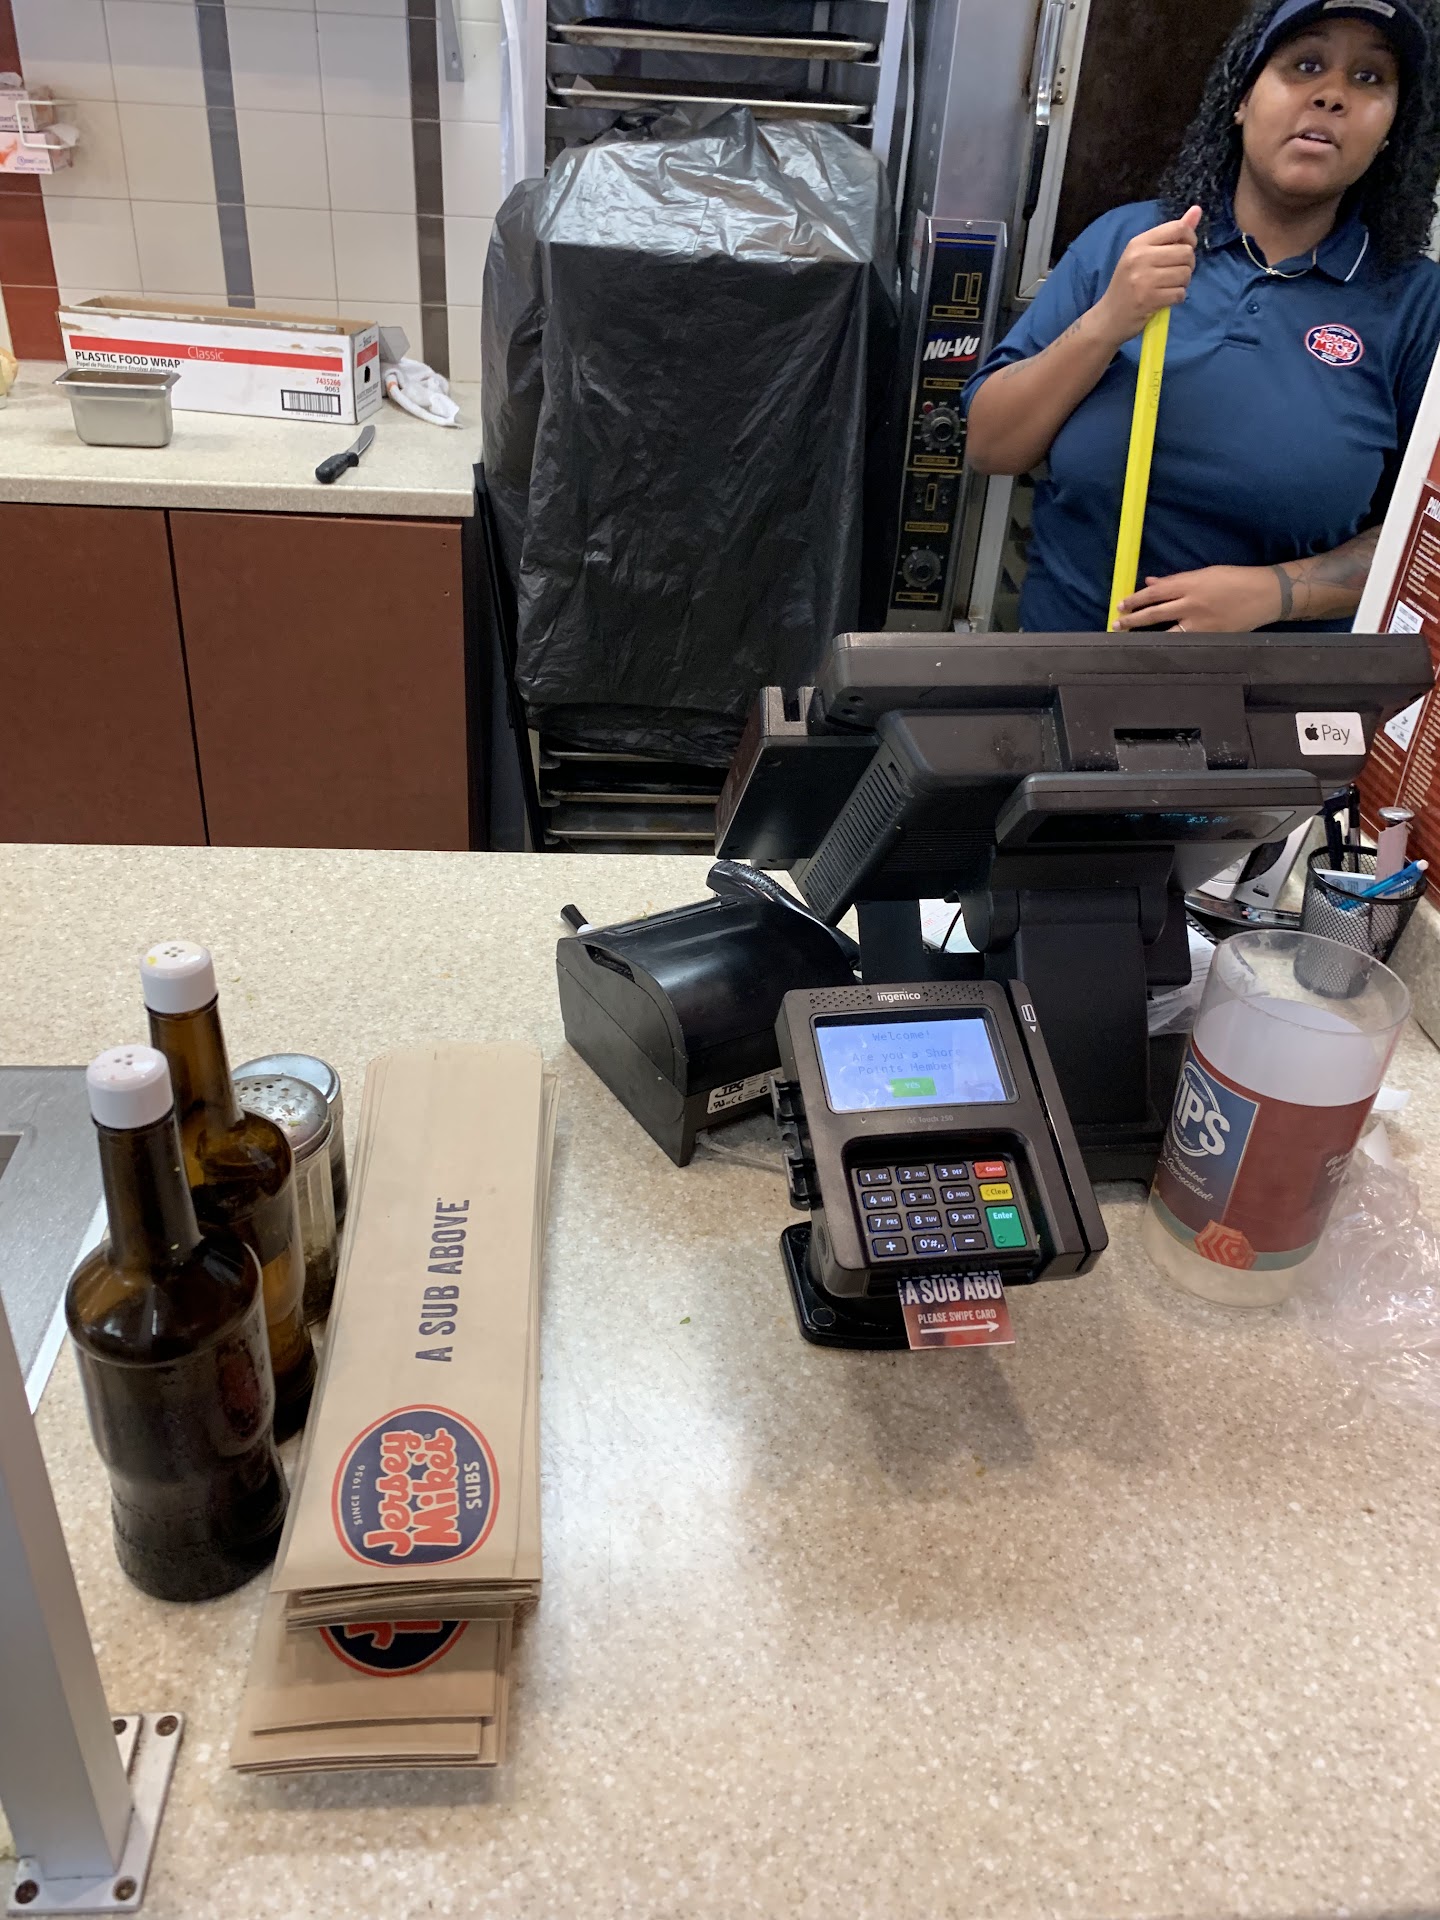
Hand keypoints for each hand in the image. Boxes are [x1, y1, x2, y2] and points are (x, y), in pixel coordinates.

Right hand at [1092, 206, 1201, 345]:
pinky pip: (1180, 293)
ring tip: (1169, 286)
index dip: (1190, 238)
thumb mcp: (1144, 254)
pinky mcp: (1149, 299)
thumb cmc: (1128, 284)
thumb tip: (1197, 209)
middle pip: (1186, 252)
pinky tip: (1165, 298)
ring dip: (1183, 283)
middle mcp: (1140, 257)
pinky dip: (1177, 297)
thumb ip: (1171, 234)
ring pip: (1185, 274)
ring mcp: (1144, 279)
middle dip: (1188, 264)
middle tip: (1175, 273)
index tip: (1184, 249)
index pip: (1177, 228)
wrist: (1109, 317)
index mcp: (1138, 243)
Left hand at [1113, 565, 1283, 632]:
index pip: (1155, 592)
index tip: (1121, 604)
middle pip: (1155, 613)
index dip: (1135, 599)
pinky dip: (1168, 644)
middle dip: (1133, 619)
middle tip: (1117, 623)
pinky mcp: (1210, 636)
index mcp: (1191, 584)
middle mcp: (1192, 604)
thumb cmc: (1235, 579)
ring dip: (1145, 635)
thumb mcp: (1205, 574)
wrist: (1266, 594)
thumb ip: (1176, 580)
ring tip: (1128, 638)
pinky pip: (1184, 642)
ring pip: (1165, 631)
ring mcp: (1200, 623)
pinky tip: (1155, 648)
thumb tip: (1150, 582)